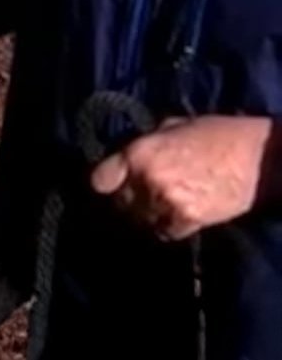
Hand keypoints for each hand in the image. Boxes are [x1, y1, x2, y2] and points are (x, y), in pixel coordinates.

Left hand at [89, 115, 272, 240]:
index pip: (100, 179)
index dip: (103, 185)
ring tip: (159, 208)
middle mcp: (146, 178)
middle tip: (138, 200)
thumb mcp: (173, 126)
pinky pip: (164, 233)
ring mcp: (166, 201)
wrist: (259, 158)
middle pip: (119, 203)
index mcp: (139, 152)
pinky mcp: (187, 220)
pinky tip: (176, 218)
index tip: (108, 188)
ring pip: (140, 221)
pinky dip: (167, 228)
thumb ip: (145, 143)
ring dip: (146, 217)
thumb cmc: (218, 135)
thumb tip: (125, 155)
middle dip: (126, 202)